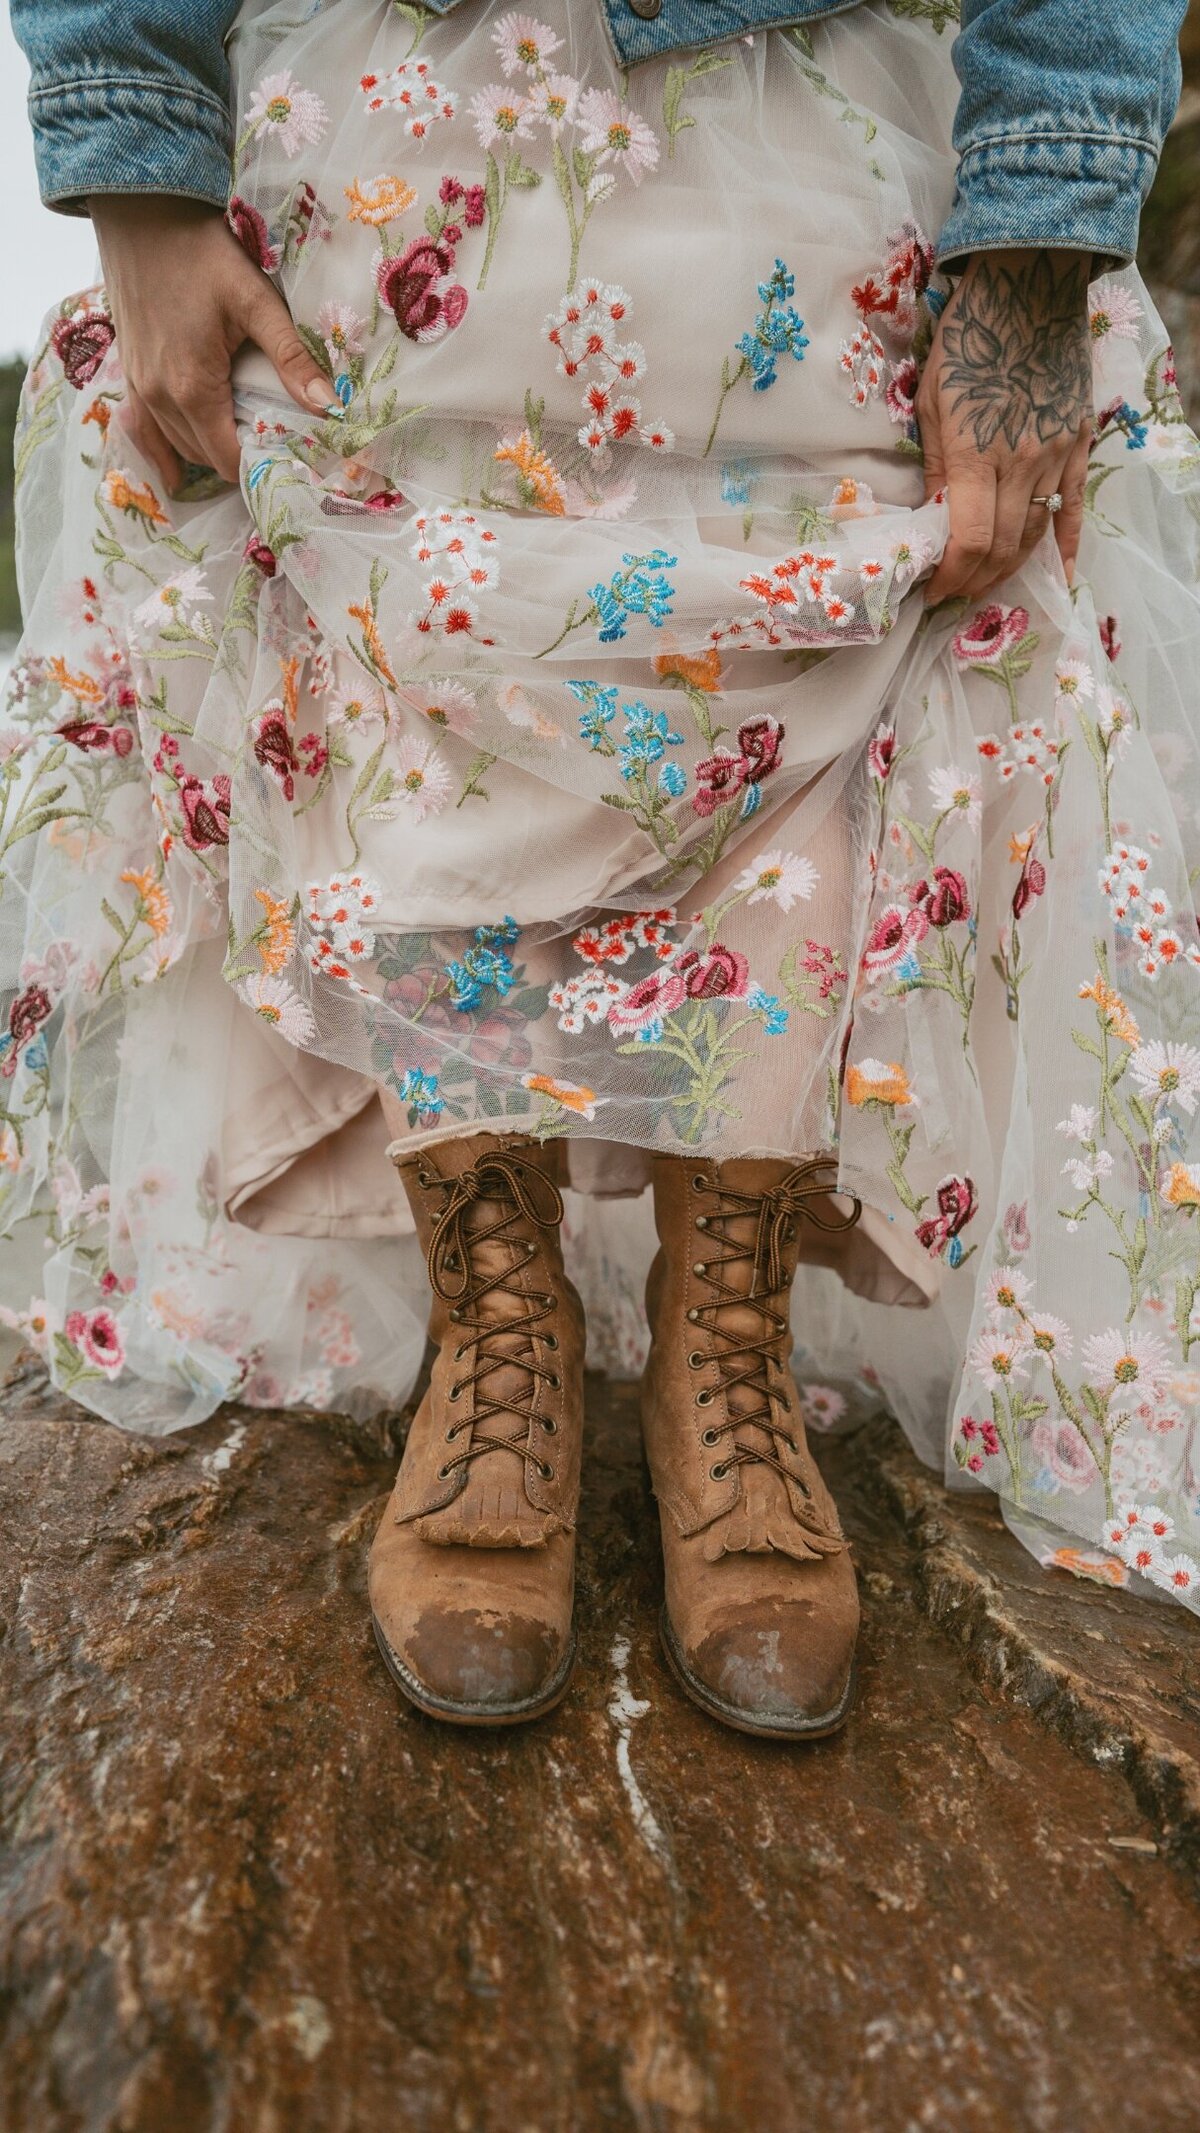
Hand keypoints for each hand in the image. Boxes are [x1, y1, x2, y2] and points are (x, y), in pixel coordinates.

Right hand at [88, 196, 334, 491]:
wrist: (142, 214)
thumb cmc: (202, 253)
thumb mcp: (255, 301)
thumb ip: (291, 358)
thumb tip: (331, 407)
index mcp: (193, 388)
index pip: (230, 459)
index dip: (262, 462)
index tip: (291, 451)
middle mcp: (160, 398)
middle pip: (207, 458)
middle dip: (241, 454)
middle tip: (276, 437)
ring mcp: (138, 388)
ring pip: (179, 446)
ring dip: (210, 447)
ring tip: (244, 430)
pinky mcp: (128, 373)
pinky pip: (144, 431)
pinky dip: (166, 448)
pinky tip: (181, 465)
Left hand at [917, 248, 1092, 605]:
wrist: (1029, 287)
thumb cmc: (967, 341)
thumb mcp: (931, 402)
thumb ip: (934, 466)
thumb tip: (933, 519)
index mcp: (974, 455)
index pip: (969, 542)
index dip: (951, 578)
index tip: (932, 591)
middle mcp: (1020, 463)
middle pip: (1002, 549)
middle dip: (975, 581)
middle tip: (953, 593)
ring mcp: (1054, 455)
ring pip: (1035, 535)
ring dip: (1010, 568)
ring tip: (985, 582)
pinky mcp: (1076, 443)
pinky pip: (1075, 507)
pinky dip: (1067, 547)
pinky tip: (1060, 575)